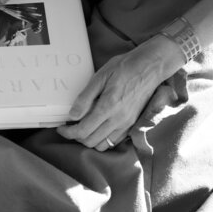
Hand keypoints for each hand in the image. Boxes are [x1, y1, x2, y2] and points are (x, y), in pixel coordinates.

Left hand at [56, 35, 185, 150]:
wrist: (151, 66)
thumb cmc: (125, 67)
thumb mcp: (100, 77)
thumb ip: (85, 98)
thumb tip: (72, 115)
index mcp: (108, 107)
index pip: (83, 131)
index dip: (68, 133)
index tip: (61, 128)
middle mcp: (119, 119)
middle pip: (90, 141)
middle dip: (76, 137)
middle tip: (70, 127)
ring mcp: (127, 124)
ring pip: (103, 145)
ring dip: (90, 140)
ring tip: (84, 128)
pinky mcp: (133, 124)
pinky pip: (114, 141)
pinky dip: (103, 139)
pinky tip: (98, 128)